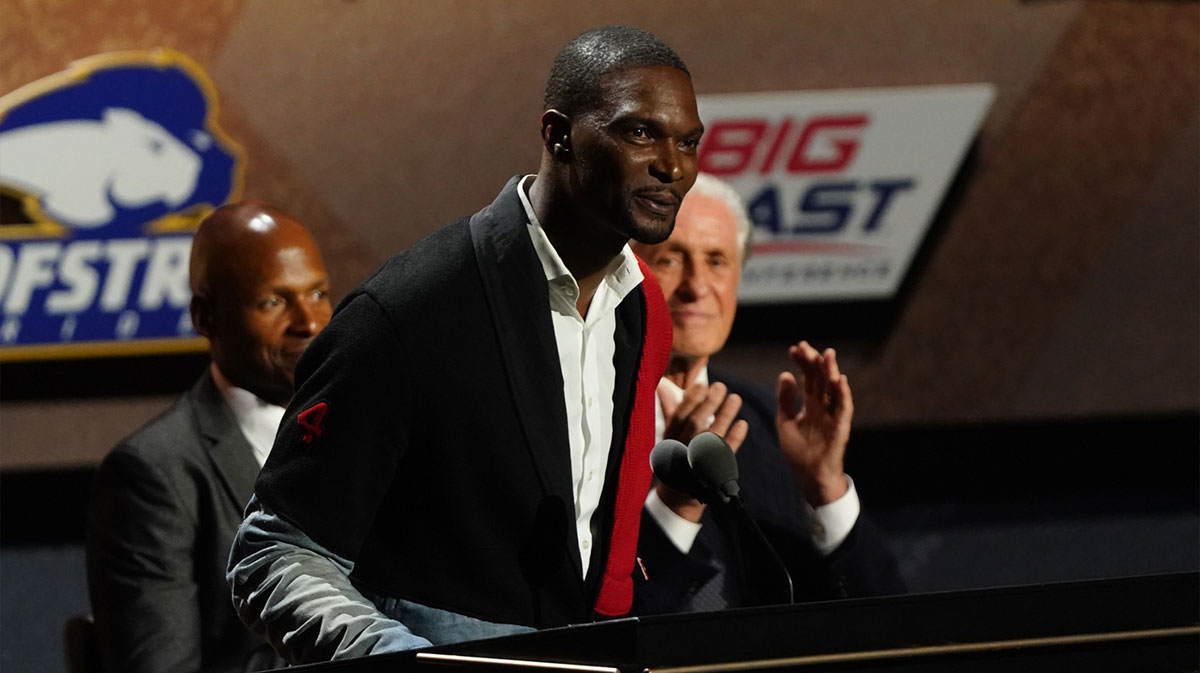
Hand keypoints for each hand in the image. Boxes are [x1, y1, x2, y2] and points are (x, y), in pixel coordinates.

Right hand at [655, 380, 748, 522]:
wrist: (679, 495)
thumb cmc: (677, 455)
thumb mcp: (670, 435)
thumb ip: (670, 410)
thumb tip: (663, 385)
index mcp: (671, 438)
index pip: (679, 416)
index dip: (690, 401)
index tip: (702, 384)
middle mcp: (683, 449)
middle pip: (696, 425)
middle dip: (708, 405)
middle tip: (721, 386)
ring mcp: (699, 461)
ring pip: (712, 437)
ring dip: (724, 417)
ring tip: (736, 398)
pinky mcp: (714, 471)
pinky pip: (725, 455)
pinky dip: (734, 439)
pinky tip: (743, 424)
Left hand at [776, 341, 852, 506]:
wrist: (808, 476)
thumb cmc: (799, 451)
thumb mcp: (785, 421)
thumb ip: (785, 400)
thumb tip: (785, 374)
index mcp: (811, 404)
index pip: (808, 378)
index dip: (802, 363)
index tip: (793, 349)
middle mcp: (824, 407)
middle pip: (821, 379)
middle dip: (814, 362)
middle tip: (805, 346)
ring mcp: (833, 416)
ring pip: (834, 390)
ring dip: (831, 372)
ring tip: (827, 354)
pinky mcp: (841, 428)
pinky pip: (844, 409)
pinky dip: (843, 395)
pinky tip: (839, 380)